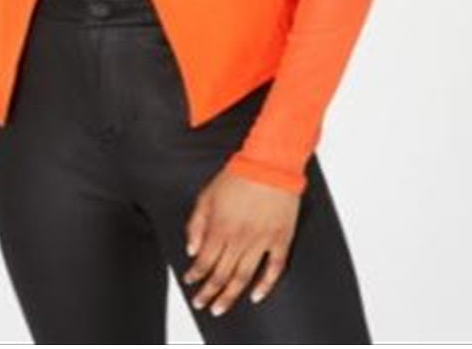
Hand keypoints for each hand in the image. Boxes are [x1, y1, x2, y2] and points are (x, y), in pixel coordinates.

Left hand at [183, 167, 299, 315]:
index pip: (204, 261)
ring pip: (244, 277)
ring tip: (221, 307)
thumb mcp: (207, 195)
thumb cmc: (238, 176)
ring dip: (230, 295)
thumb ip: (196, 224)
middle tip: (202, 304)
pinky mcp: (281, 239)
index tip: (191, 282)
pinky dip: (265, 285)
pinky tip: (256, 295)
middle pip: (221, 274)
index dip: (195, 275)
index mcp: (220, 227)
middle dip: (208, 292)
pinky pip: (274, 269)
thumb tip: (192, 249)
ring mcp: (262, 241)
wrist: (271, 164)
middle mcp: (239, 238)